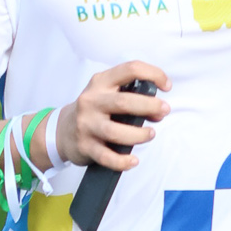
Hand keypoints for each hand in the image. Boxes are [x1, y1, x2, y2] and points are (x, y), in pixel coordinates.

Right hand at [56, 60, 171, 171]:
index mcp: (101, 82)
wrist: (63, 131)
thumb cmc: (95, 110)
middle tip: (163, 111)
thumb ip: (132, 97)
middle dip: (150, 106)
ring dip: (139, 135)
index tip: (166, 86)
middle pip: (124, 102)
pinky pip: (106, 157)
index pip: (130, 69)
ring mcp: (86, 124)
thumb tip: (159, 111)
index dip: (153, 74)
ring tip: (150, 134)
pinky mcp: (85, 146)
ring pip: (115, 132)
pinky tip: (133, 161)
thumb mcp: (108, 94)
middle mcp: (91, 101)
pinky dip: (122, 161)